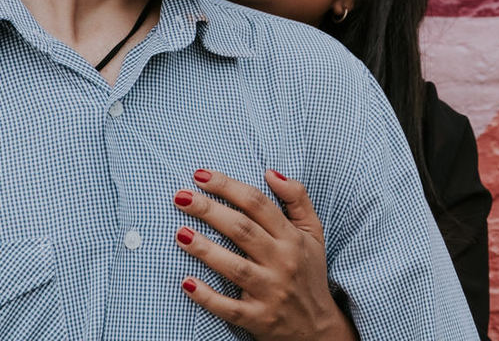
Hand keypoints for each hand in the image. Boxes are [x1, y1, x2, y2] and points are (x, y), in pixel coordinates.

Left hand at [173, 168, 358, 340]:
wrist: (318, 326)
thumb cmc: (309, 271)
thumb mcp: (313, 232)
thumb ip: (297, 198)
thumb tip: (271, 172)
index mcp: (292, 237)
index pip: (258, 204)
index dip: (228, 187)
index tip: (201, 176)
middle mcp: (282, 261)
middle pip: (242, 230)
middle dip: (209, 210)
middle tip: (180, 197)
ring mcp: (270, 291)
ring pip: (234, 267)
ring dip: (205, 249)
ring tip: (180, 234)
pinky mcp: (259, 318)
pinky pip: (229, 307)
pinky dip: (207, 297)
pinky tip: (187, 282)